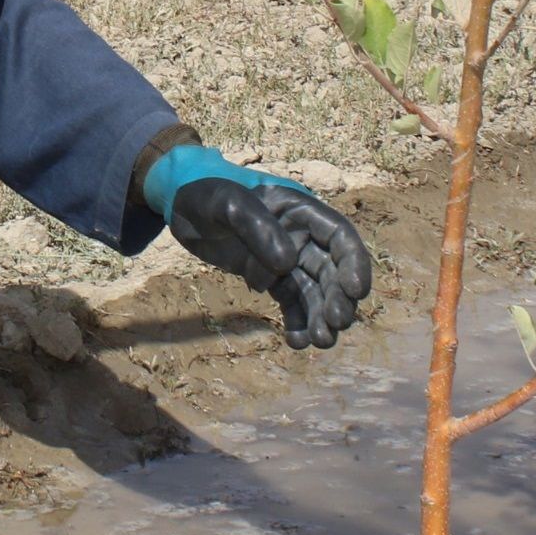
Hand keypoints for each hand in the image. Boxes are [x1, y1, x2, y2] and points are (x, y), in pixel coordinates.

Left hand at [142, 146, 372, 348]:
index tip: (356, 292)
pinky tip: (296, 341)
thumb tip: (288, 263)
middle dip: (338, 298)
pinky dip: (297, 321)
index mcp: (299, 209)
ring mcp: (286, 257)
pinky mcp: (270, 277)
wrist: (179, 203)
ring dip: (321, 316)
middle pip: (331, 269)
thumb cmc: (203, 193)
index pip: (339, 236)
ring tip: (320, 342)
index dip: (353, 263)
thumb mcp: (226, 203)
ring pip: (314, 290)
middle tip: (334, 327)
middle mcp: (300, 235)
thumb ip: (257, 228)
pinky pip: (291, 301)